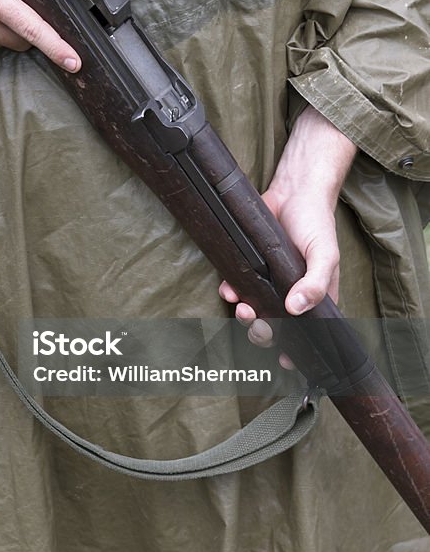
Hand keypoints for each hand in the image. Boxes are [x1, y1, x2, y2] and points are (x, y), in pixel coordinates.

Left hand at [218, 105, 356, 353]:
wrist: (294, 191)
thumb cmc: (316, 224)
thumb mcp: (325, 254)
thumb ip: (314, 283)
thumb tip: (295, 309)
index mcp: (312, 296)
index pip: (306, 331)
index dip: (295, 348)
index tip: (284, 360)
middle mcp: (289, 292)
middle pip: (275, 326)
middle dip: (264, 334)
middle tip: (259, 327)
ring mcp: (268, 280)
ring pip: (253, 309)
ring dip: (245, 316)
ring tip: (243, 308)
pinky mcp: (250, 264)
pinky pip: (236, 286)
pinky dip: (230, 292)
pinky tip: (228, 290)